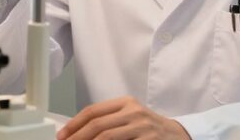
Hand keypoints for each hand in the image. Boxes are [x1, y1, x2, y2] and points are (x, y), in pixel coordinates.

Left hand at [57, 96, 190, 139]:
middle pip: (97, 125)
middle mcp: (134, 112)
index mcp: (126, 103)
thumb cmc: (149, 129)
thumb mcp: (130, 117)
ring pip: (107, 138)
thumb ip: (108, 121)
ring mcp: (142, 128)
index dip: (74, 125)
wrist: (178, 136)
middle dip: (77, 139)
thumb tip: (76, 133)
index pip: (93, 111)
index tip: (62, 136)